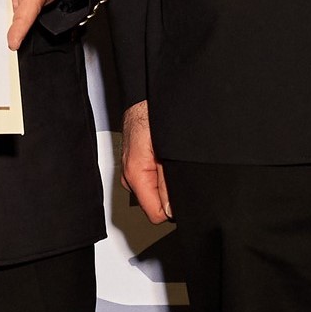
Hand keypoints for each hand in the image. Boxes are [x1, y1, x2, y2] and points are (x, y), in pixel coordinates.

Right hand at [119, 100, 169, 223]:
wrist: (144, 97)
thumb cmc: (152, 116)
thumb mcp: (166, 153)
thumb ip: (167, 183)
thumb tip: (171, 210)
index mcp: (134, 174)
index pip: (156, 214)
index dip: (172, 208)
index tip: (181, 195)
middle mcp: (129, 176)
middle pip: (154, 204)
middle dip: (169, 193)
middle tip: (176, 171)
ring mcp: (131, 171)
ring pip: (154, 192)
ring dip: (166, 182)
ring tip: (170, 162)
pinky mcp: (136, 164)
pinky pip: (151, 179)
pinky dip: (161, 173)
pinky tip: (164, 158)